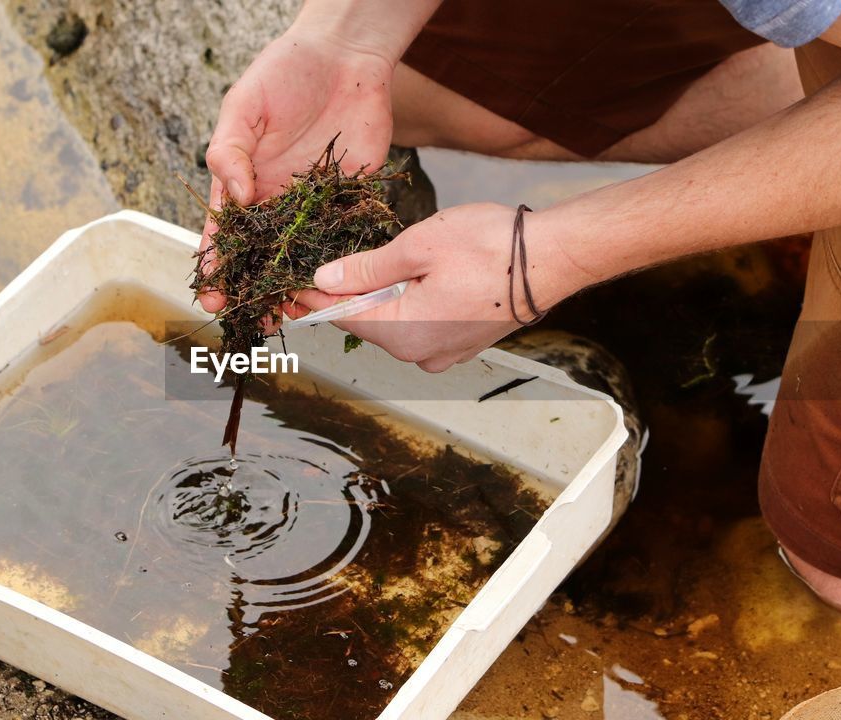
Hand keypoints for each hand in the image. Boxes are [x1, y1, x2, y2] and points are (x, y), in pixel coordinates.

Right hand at [197, 28, 395, 312]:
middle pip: (262, 257)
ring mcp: (313, 204)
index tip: (214, 295)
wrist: (345, 55)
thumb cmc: (285, 72)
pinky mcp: (350, 198)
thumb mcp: (244, 106)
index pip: (225, 234)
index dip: (218, 267)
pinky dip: (339, 264)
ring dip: (296, 288)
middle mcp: (275, 201)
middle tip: (254, 321)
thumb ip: (231, 150)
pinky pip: (343, 238)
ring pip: (301, 257)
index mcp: (243, 183)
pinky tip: (338, 290)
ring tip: (295, 315)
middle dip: (255, 291)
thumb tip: (235, 195)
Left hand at [291, 203, 589, 371]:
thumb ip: (366, 268)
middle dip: (341, 297)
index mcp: (402, 332)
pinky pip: (420, 326)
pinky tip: (404, 278)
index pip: (339, 317)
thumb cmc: (490, 246)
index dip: (309, 299)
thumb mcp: (417, 246)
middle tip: (316, 268)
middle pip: (365, 323)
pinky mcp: (463, 344)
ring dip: (375, 298)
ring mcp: (444, 353)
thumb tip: (325, 281)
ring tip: (357, 268)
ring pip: (393, 323)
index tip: (285, 286)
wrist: (555, 258)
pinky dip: (405, 304)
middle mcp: (420, 353)